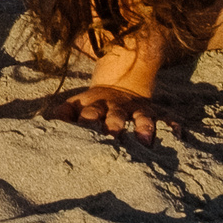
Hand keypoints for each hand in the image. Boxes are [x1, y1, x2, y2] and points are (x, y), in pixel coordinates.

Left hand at [42, 84, 176, 144]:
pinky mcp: (155, 112)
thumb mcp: (76, 103)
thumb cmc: (95, 103)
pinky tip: (179, 135)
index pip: (87, 115)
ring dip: (143, 128)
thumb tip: (43, 124)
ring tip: (145, 141)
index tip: (81, 137)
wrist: (123, 80)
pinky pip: (168, 117)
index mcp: (94, 105)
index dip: (85, 125)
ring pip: (142, 118)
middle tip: (113, 141)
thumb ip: (62, 114)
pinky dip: (174, 125)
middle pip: (114, 117)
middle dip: (113, 128)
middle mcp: (116, 107)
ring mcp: (137, 109)